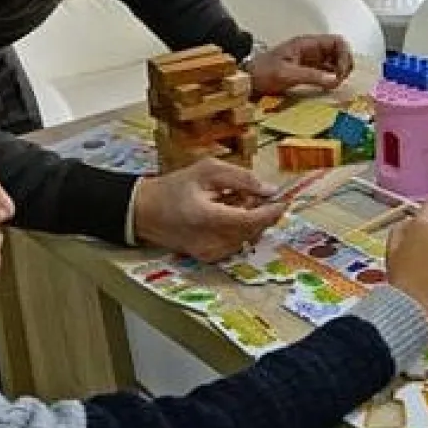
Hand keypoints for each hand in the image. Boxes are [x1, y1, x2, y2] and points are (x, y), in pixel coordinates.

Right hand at [132, 158, 286, 260]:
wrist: (144, 211)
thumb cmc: (174, 187)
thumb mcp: (207, 170)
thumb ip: (241, 178)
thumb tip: (270, 189)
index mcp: (206, 218)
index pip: (250, 221)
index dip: (271, 212)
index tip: (284, 201)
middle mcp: (209, 241)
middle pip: (252, 231)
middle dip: (262, 213)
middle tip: (257, 194)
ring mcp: (209, 253)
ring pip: (246, 239)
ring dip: (251, 221)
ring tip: (234, 201)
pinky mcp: (208, 257)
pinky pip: (236, 244)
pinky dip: (239, 229)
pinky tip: (227, 214)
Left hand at [246, 35, 353, 94]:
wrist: (246, 79)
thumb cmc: (262, 72)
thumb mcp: (286, 74)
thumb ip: (311, 76)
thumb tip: (334, 79)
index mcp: (307, 44)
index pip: (337, 41)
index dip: (344, 55)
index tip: (340, 72)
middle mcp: (311, 50)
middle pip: (339, 51)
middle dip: (344, 64)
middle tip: (339, 80)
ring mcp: (310, 60)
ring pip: (335, 62)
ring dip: (339, 72)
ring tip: (334, 85)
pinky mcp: (307, 71)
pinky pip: (326, 72)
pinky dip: (331, 79)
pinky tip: (328, 87)